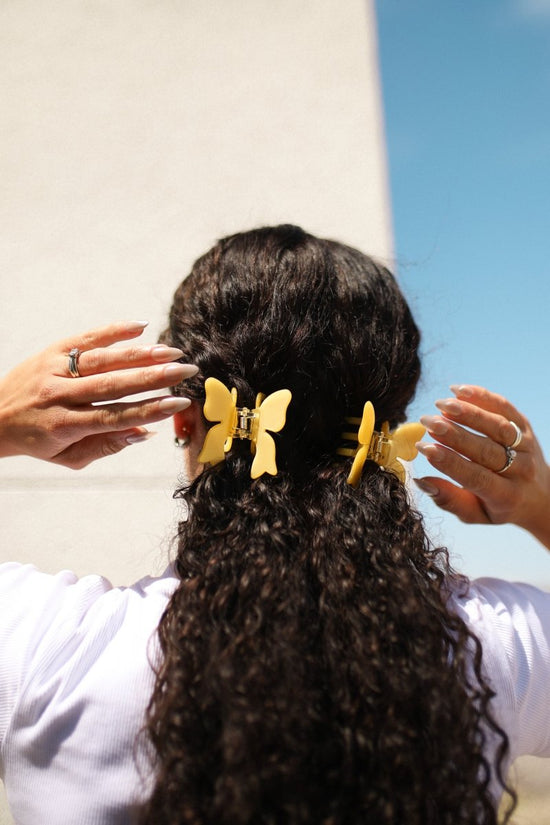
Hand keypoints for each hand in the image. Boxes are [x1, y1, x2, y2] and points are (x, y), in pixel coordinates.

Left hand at [0, 321, 196, 469]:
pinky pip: (86, 337)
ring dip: (140, 354)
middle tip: (186, 371)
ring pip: (103, 359)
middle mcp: (59, 395)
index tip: (179, 403)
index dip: (150, 409)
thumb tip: (144, 432)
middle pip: (113, 384)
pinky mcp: (51, 350)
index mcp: (64, 425)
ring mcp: (55, 370)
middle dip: (154, 377)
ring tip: (171, 351)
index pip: (115, 416)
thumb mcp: (70, 457)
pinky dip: (113, 331)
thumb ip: (107, 446)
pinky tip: (140, 327)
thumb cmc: (39, 441)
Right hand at [415, 385, 549, 548]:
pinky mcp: (527, 428)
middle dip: (454, 434)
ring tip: (441, 405)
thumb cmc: (498, 507)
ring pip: (498, 426)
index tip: (423, 448)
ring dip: (468, 413)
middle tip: (427, 422)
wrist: (540, 497)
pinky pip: (506, 408)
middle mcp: (520, 470)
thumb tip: (421, 481)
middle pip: (486, 449)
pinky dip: (483, 397)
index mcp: (505, 496)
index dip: (448, 462)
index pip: (475, 476)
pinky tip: (459, 391)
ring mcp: (527, 447)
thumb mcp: (475, 513)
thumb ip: (449, 500)